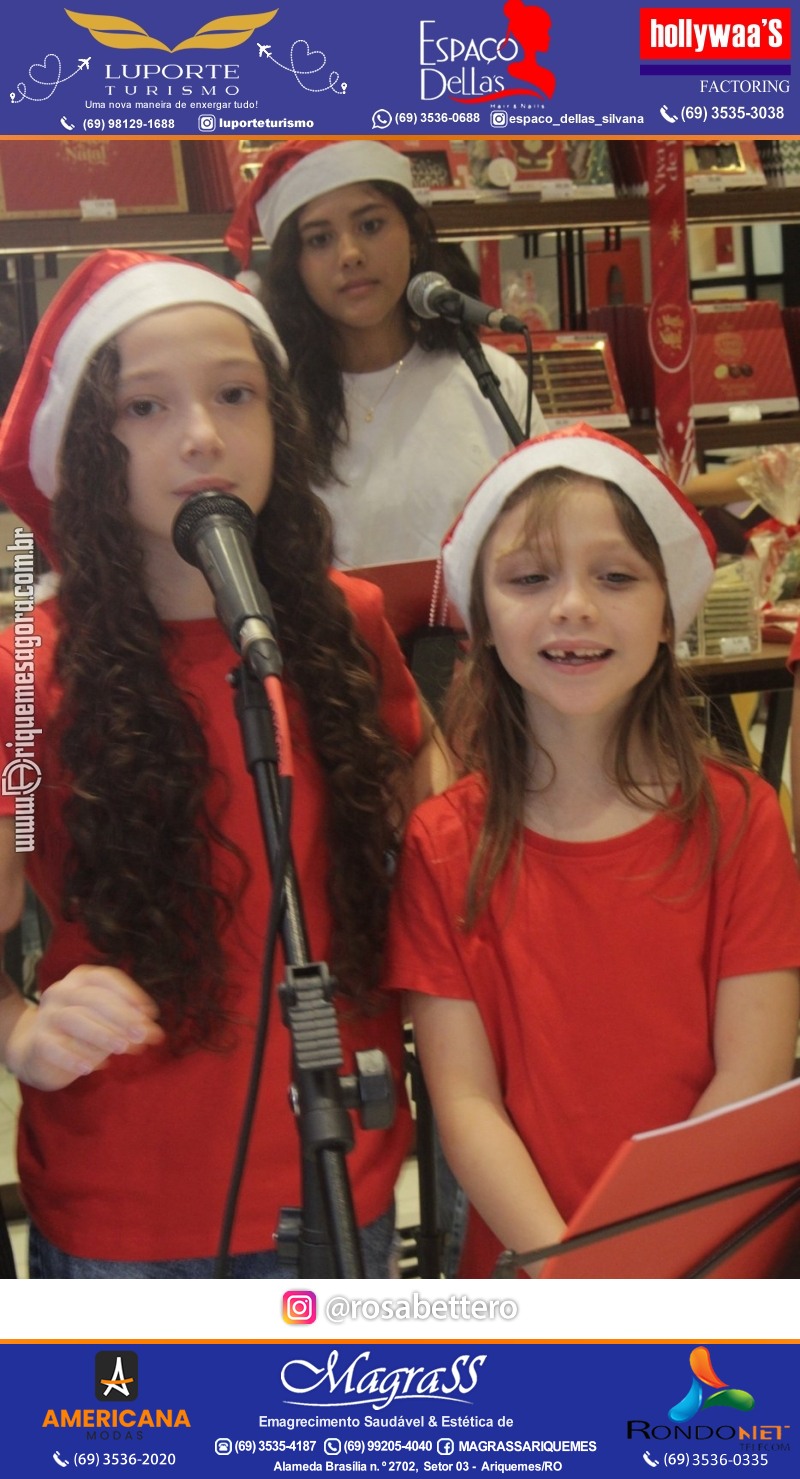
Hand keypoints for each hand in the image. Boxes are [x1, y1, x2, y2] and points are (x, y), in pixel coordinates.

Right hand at [5, 966, 164, 1089]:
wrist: (36, 1052)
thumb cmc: (81, 1033)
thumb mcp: (107, 1024)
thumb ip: (130, 1025)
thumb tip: (155, 1033)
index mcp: (81, 980)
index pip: (106, 978)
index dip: (130, 993)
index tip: (150, 1013)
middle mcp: (62, 992)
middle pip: (92, 998)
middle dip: (121, 1016)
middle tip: (142, 1035)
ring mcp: (47, 1015)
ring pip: (74, 1018)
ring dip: (101, 1033)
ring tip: (122, 1048)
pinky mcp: (38, 1041)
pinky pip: (54, 1047)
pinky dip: (73, 1057)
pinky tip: (91, 1068)